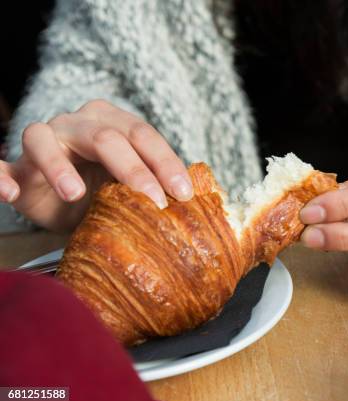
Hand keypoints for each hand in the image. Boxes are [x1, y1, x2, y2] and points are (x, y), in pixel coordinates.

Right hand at [0, 99, 192, 230]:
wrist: (67, 204)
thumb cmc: (107, 190)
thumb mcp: (136, 188)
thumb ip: (161, 186)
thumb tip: (202, 200)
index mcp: (114, 123)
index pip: (144, 135)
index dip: (165, 162)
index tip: (184, 193)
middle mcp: (79, 123)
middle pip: (106, 137)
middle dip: (133, 170)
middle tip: (153, 203)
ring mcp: (45, 138)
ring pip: (45, 138)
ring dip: (59, 167)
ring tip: (74, 194)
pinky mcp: (16, 164)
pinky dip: (0, 175)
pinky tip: (11, 191)